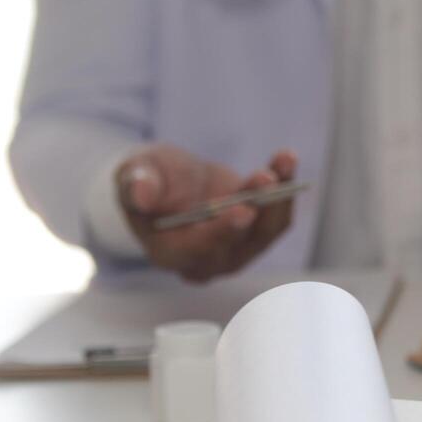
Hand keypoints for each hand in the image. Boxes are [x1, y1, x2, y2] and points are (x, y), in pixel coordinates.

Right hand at [117, 144, 297, 281]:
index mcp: (170, 254)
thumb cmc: (148, 180)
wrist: (170, 183)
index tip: (243, 209)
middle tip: (265, 178)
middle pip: (239, 243)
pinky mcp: (256, 235)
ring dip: (278, 196)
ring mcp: (236, 251)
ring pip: (266, 231)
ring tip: (283, 161)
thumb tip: (141, 196)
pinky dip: (285, 188)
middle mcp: (207, 261)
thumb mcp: (134, 176)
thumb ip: (136, 186)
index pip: (199, 251)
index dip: (222, 232)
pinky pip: (277, 216)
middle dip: (255, 207)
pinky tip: (286, 160)